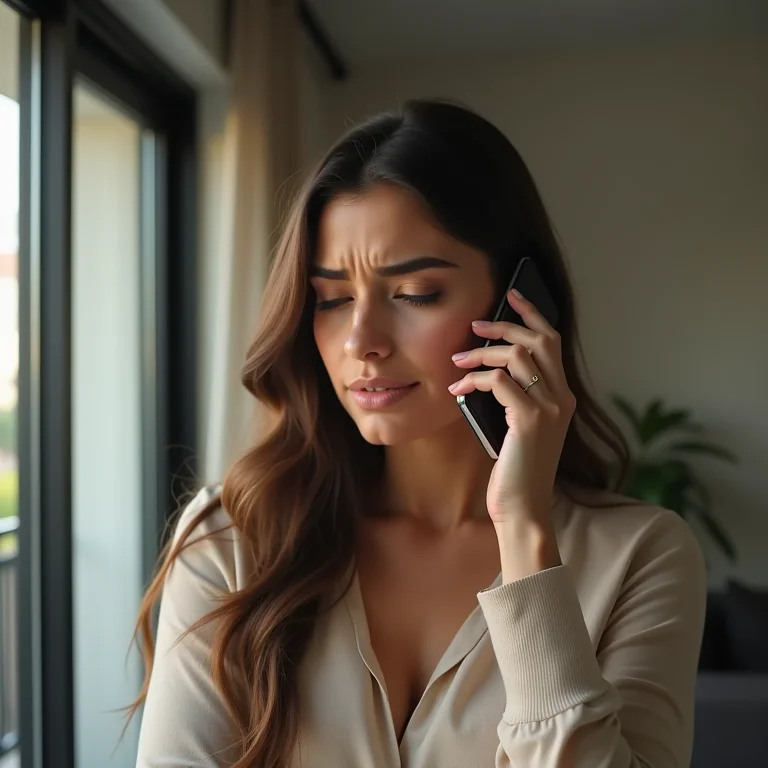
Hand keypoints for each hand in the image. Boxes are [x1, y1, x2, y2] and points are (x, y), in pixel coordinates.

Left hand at [448, 289, 575, 526]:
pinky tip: (457, 389)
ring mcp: (549, 408)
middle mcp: (562, 397)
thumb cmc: (516, 470)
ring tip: (458, 362)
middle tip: (475, 326)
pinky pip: (499, 381)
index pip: (552, 341)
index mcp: (562, 396)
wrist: (523, 507)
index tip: (512, 295)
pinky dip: (474, 379)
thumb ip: (515, 397)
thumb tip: (488, 368)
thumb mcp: (519, 427)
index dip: (532, 314)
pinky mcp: (530, 420)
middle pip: (538, 339)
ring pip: (516, 356)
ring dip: (481, 353)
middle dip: (504, 325)